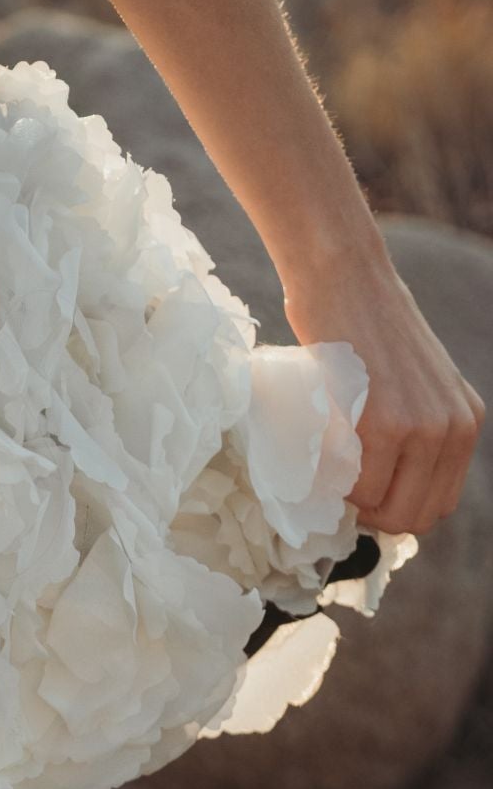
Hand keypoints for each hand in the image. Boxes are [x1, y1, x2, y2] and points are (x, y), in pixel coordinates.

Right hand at [280, 238, 484, 535]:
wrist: (342, 272)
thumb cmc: (363, 320)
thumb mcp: (413, 380)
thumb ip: (413, 425)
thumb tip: (381, 483)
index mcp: (465, 422)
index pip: (438, 501)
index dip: (395, 506)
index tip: (359, 488)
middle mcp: (454, 429)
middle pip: (417, 516)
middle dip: (374, 514)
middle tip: (339, 485)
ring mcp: (421, 428)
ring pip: (390, 510)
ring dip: (355, 502)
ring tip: (331, 469)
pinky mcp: (382, 422)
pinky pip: (360, 485)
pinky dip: (337, 482)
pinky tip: (322, 453)